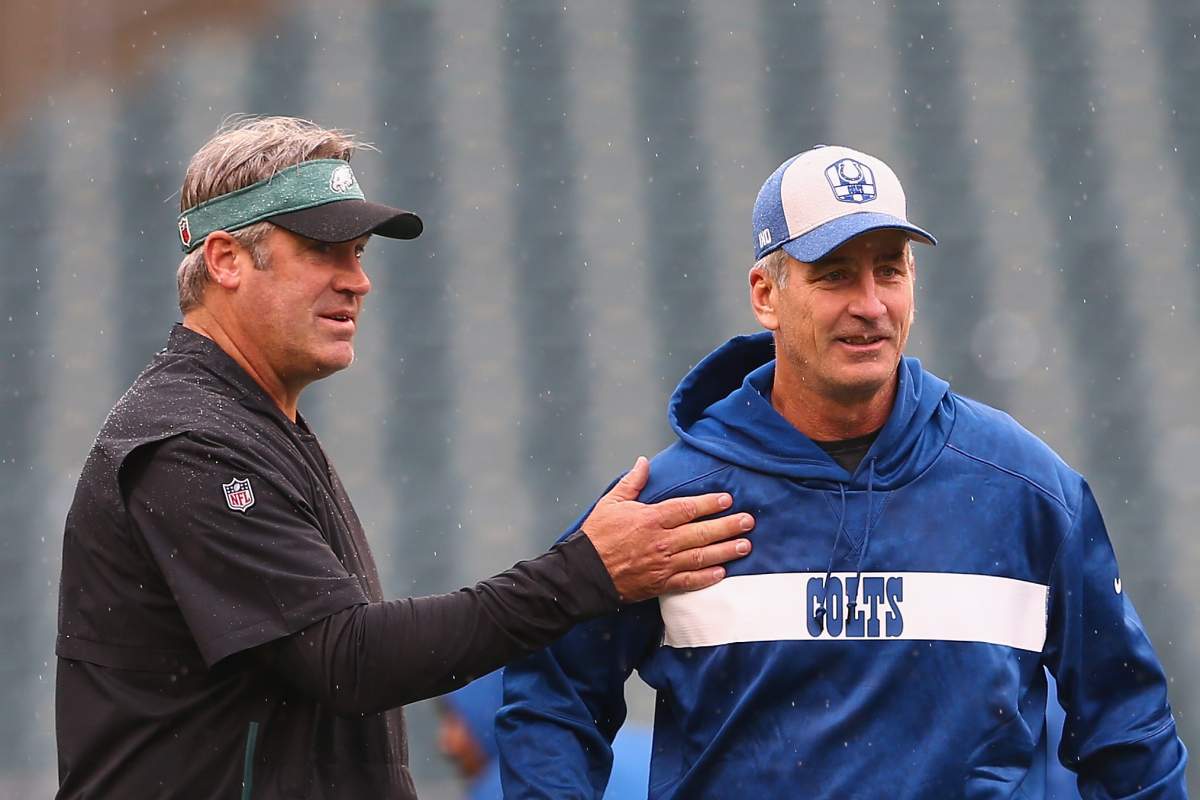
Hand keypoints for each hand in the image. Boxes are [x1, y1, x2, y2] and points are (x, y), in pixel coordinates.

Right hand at [581, 456, 753, 601]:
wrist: (585, 573)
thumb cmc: (597, 536)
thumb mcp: (612, 503)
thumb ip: (632, 482)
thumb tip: (644, 462)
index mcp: (651, 519)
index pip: (687, 508)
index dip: (709, 503)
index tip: (727, 500)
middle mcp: (662, 542)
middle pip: (701, 532)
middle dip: (727, 526)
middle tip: (748, 521)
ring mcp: (663, 565)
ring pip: (701, 557)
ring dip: (725, 551)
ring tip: (745, 545)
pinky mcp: (661, 584)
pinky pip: (689, 581)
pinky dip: (707, 577)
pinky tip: (722, 572)